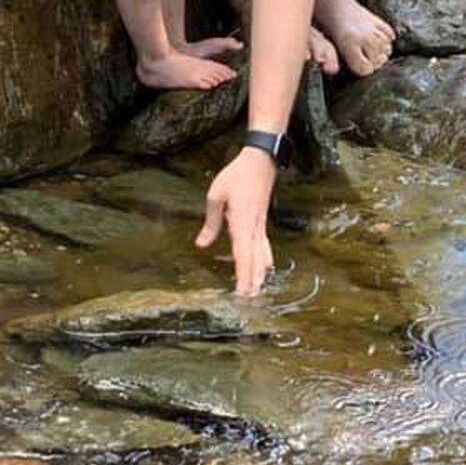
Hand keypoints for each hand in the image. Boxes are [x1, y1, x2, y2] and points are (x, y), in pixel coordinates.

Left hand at [195, 146, 275, 295]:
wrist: (260, 161)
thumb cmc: (237, 176)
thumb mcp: (216, 195)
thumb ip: (210, 222)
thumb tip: (201, 244)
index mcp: (242, 224)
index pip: (243, 256)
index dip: (242, 277)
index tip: (241, 294)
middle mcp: (254, 229)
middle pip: (255, 262)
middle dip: (252, 283)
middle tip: (249, 303)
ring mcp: (260, 227)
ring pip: (262, 257)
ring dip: (259, 275)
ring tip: (256, 292)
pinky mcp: (262, 223)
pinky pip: (264, 247)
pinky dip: (263, 262)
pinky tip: (263, 269)